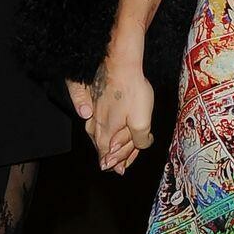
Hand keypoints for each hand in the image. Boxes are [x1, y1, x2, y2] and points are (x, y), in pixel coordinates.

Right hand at [81, 55, 154, 174]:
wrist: (119, 64)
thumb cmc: (130, 91)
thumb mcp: (142, 121)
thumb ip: (139, 140)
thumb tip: (140, 146)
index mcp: (105, 134)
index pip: (108, 159)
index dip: (119, 165)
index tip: (123, 169)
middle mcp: (94, 127)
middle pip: (104, 148)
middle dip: (116, 155)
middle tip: (127, 158)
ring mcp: (91, 114)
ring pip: (101, 135)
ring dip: (112, 142)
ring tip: (122, 145)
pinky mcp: (93, 103)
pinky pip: (100, 122)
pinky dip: (108, 128)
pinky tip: (114, 125)